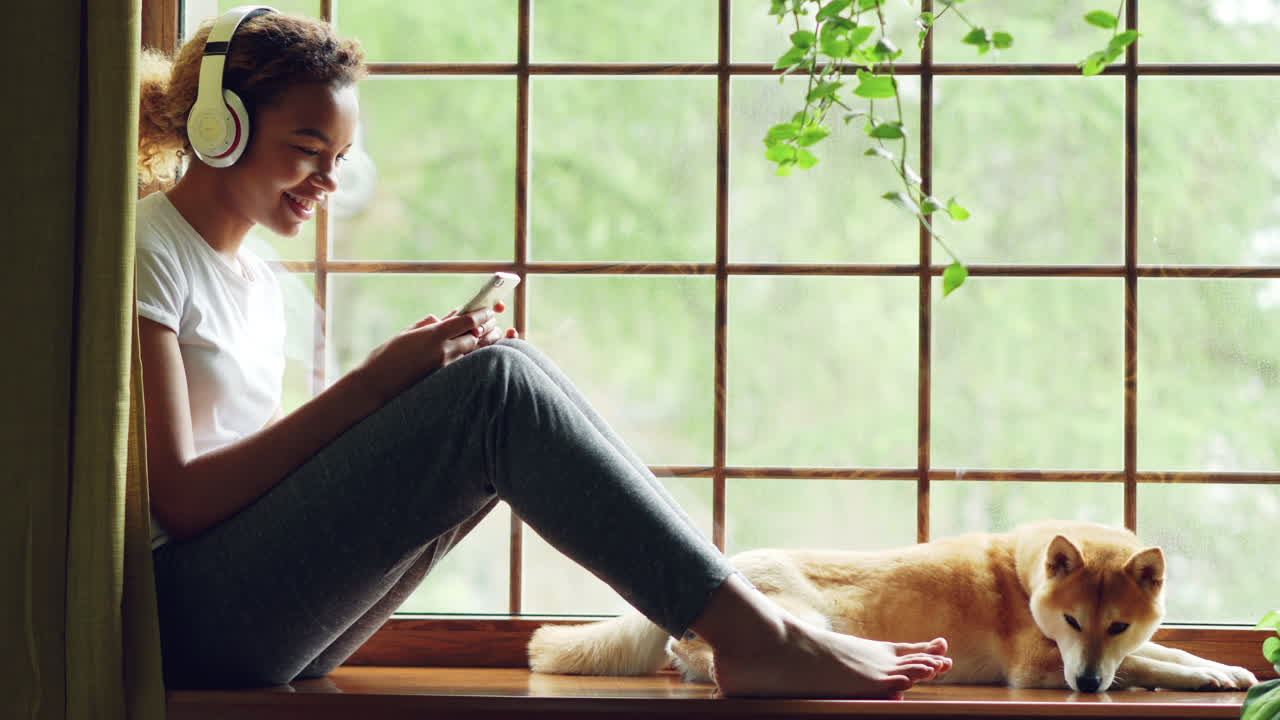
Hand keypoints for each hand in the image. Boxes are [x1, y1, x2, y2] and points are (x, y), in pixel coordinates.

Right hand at [355, 305, 513, 405]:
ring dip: (483, 343)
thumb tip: (441, 318)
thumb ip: (426, 325)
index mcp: (434, 335)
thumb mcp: (406, 334)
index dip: (482, 314)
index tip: (490, 310)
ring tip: (493, 335)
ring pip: (472, 353)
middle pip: (475, 337)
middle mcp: (443, 351)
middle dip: (486, 329)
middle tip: (494, 322)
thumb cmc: (385, 357)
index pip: (468, 322)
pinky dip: (472, 357)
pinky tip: (475, 353)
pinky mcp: (443, 380)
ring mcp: (445, 368)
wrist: (375, 386)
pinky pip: (463, 365)